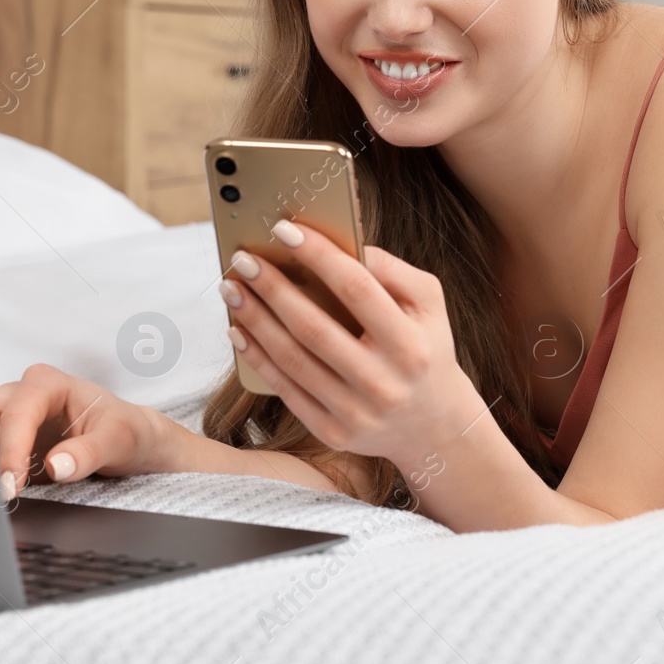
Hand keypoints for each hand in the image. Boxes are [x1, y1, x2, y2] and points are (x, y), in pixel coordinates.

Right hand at [0, 364, 171, 497]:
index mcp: (47, 383)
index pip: (17, 414)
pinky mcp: (4, 442)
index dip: (10, 450)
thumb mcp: (118, 440)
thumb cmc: (126, 430)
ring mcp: (8, 418)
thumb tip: (55, 466)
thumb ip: (88, 452)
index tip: (11, 485)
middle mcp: (21, 395)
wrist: (130, 440)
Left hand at [221, 219, 483, 469]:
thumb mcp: (428, 304)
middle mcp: (384, 382)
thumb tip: (340, 244)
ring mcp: (357, 413)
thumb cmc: (424, 347)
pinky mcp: (334, 433)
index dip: (319, 256)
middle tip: (242, 259)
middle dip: (273, 289)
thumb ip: (392, 269)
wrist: (432, 423)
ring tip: (231, 289)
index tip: (283, 230)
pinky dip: (256, 358)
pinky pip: (286, 390)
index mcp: (410, 344)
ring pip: (292, 360)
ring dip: (254, 320)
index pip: (358, 290)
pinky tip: (237, 330)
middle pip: (314, 328)